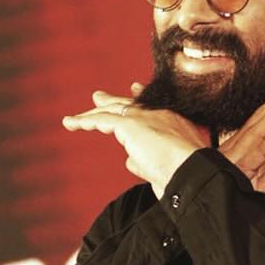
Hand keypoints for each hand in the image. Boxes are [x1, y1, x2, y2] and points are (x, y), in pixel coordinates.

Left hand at [61, 87, 207, 197]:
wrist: (191, 171)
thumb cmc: (183, 174)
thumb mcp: (164, 166)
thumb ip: (144, 160)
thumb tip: (127, 159)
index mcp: (172, 122)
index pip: (150, 107)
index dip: (138, 99)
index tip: (133, 89)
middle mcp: (159, 114)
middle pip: (128, 104)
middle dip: (111, 101)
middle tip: (97, 97)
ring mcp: (145, 117)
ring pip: (112, 111)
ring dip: (91, 116)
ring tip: (74, 120)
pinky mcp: (130, 124)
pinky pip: (102, 120)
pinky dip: (86, 122)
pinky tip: (73, 124)